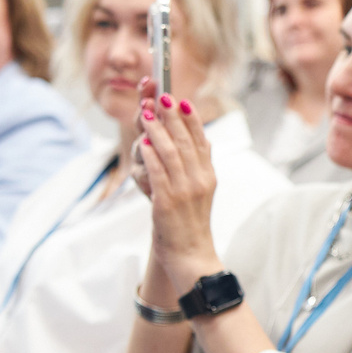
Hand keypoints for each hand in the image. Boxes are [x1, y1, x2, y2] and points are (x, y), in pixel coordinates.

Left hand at [132, 96, 220, 301]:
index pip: (201, 140)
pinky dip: (150, 154)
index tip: (182, 101)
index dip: (191, 119)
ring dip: (158, 130)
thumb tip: (198, 141)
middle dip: (172, 117)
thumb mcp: (201, 192)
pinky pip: (158, 172)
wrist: (191, 255)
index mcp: (209, 176)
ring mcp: (184, 191)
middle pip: (185, 141)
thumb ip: (199, 167)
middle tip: (162, 97)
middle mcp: (200, 180)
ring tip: (147, 113)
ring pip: (170, 152)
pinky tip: (143, 142)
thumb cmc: (190, 224)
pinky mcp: (167, 202)